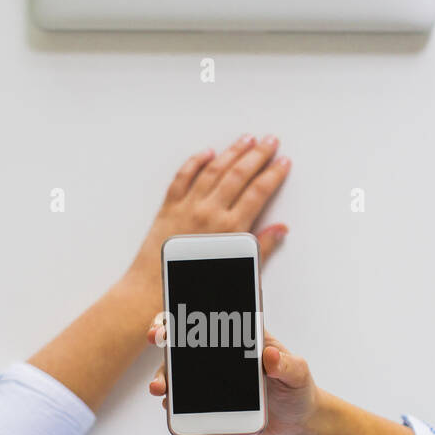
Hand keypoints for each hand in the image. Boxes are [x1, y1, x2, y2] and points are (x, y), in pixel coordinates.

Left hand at [123, 135, 290, 314]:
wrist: (151, 294)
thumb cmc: (192, 289)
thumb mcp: (235, 272)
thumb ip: (259, 249)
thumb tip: (279, 230)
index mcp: (229, 230)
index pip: (258, 193)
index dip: (273, 175)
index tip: (283, 163)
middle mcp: (209, 213)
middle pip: (239, 174)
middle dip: (258, 155)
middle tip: (271, 142)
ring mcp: (187, 207)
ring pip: (214, 170)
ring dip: (232, 152)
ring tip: (246, 140)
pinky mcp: (168, 208)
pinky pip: (183, 177)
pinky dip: (195, 162)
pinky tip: (206, 153)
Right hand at [145, 326, 318, 434]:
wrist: (295, 422)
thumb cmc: (298, 389)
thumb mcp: (298, 373)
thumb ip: (286, 364)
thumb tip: (270, 355)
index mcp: (241, 337)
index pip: (211, 317)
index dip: (190, 310)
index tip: (175, 310)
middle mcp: (220, 355)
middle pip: (186, 340)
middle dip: (165, 335)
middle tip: (156, 336)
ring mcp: (211, 378)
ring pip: (179, 371)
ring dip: (164, 375)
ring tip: (159, 387)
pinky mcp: (209, 403)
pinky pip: (185, 401)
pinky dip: (173, 402)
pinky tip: (169, 405)